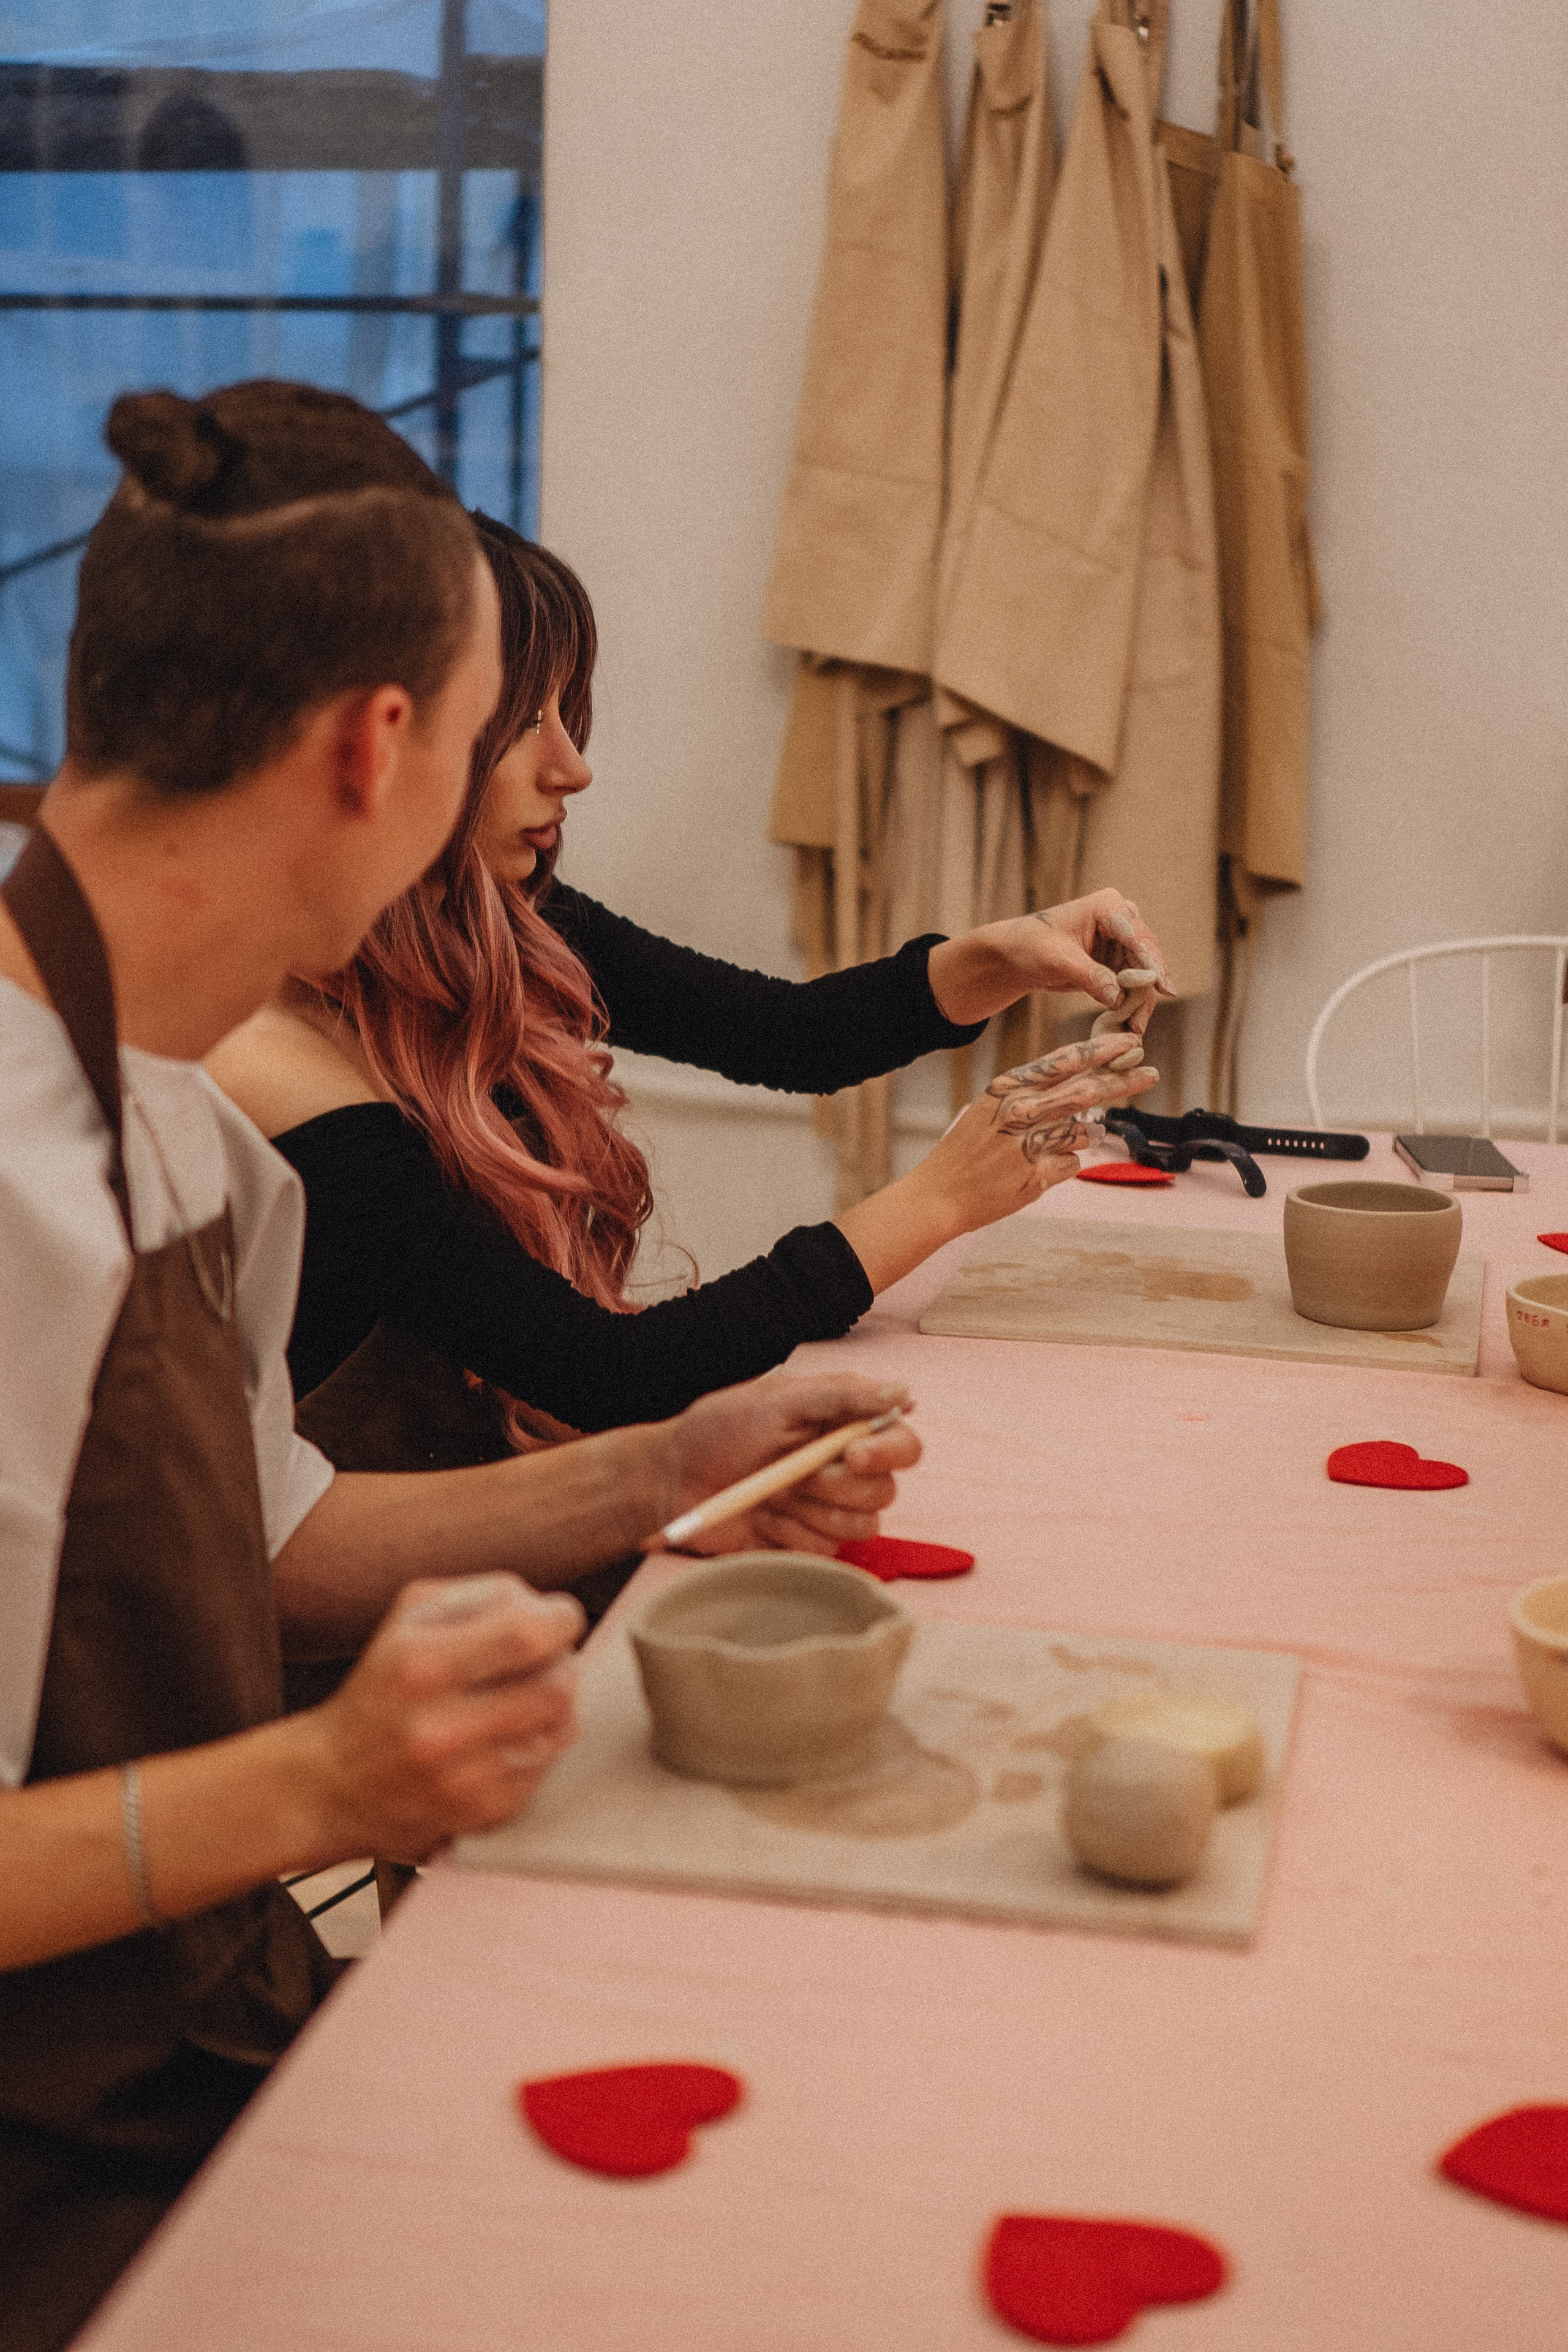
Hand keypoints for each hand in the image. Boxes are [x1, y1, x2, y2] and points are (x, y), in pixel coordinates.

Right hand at [306, 1573, 583, 1860]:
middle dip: (562, 1663)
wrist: (333, 1784)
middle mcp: (439, 1728)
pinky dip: (540, 1744)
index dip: (559, 1620)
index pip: (526, 1634)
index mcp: (420, 1664)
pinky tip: (507, 1736)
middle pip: (556, 1685)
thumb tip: (544, 1607)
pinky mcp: (481, 1814)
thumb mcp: (411, 1617)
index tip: (557, 1619)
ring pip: (561, 1728)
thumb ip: (482, 1595)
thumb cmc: (384, 1685)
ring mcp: (462, 1779)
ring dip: (557, 1705)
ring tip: (525, 1697)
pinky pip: (548, 1767)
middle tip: (543, 1660)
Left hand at [657, 1374, 921, 1557]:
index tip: (855, 1454)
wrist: (672, 1480)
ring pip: (864, 1524)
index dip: (889, 1451)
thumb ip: (841, 1396)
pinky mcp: (807, 1542)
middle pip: (887, 1489)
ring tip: (774, 1493)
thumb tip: (904, 1392)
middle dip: (842, 1486)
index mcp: (842, 1426)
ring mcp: (826, 1509)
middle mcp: (843, 1468)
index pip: (900, 1442)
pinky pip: (828, 1549)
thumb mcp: (777, 1401)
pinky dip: (793, 1533)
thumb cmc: (719, 1430)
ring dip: (816, 1510)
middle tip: (798, 1477)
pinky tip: (764, 1518)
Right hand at [836, 1032, 1160, 1291]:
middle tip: (1150, 1072)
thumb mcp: (991, 1108)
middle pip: (1086, 1090)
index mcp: (1009, 1088)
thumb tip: (1082, 1094)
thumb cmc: (967, 1150)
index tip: (1127, 1043)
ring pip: (1083, 1132)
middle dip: (1123, 1081)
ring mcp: (1030, 1144)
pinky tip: (1032, 1172)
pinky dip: (1061, 1168)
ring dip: (1080, 1137)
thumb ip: (1034, 1097)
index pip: (1064, 1062)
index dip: (1100, 1051)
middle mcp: (1021, 1111)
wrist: (940, 1194)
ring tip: (1045, 1148)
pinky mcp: (1037, 1176)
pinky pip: (1072, 1165)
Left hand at [927, 890, 1172, 1026]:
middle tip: (1144, 1018)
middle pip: (1146, 955)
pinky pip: (1132, 984)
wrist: (1015, 955)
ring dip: (1141, 1001)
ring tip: (1136, 1028)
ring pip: (1143, 973)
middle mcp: (1121, 920)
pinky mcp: (1117, 962)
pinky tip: (1131, 1023)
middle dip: (1148, 987)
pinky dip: (1131, 1003)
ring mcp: (1122, 942)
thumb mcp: (1057, 959)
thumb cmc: (1031, 945)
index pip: (1136, 935)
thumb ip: (1089, 976)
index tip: (1161, 985)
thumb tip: (1118, 997)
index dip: (1151, 961)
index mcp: (1108, 906)